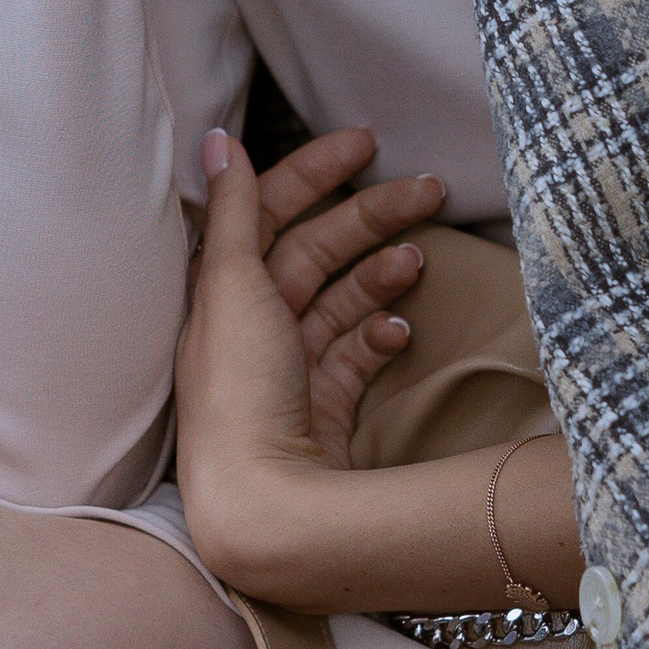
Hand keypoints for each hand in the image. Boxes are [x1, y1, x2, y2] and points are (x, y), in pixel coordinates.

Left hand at [174, 127, 440, 582]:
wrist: (263, 509)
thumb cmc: (239, 391)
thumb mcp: (232, 286)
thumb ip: (233, 209)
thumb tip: (219, 138)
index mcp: (217, 292)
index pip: (265, 210)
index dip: (312, 170)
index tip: (366, 141)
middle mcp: (247, 327)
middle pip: (312, 250)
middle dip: (369, 215)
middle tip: (431, 187)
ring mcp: (286, 370)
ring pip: (339, 298)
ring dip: (380, 270)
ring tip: (421, 257)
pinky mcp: (321, 409)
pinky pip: (356, 355)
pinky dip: (380, 334)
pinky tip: (402, 328)